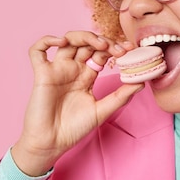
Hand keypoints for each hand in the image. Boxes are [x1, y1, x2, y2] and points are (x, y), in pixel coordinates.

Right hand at [11, 31, 141, 175]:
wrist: (52, 143)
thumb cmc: (74, 129)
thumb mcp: (102, 111)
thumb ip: (121, 96)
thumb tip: (142, 82)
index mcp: (87, 76)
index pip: (101, 53)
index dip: (114, 48)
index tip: (128, 49)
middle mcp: (72, 69)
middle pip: (87, 43)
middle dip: (103, 41)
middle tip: (117, 50)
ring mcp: (57, 70)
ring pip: (67, 40)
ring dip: (84, 36)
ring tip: (99, 44)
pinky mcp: (41, 74)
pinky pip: (37, 50)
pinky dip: (47, 40)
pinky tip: (62, 42)